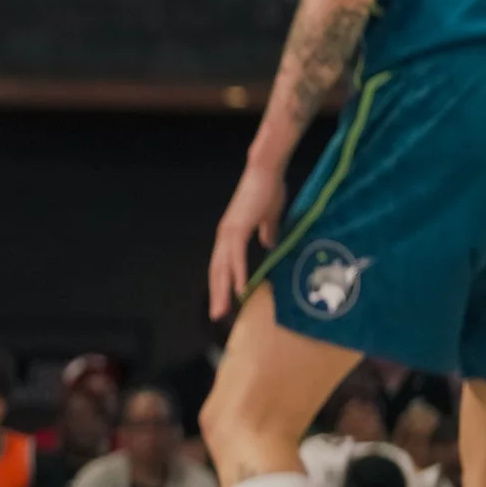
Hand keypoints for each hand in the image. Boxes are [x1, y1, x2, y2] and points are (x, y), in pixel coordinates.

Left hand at [209, 164, 287, 319]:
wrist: (265, 172)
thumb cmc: (268, 191)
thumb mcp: (268, 218)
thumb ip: (267, 232)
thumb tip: (269, 245)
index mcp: (230, 235)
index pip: (222, 264)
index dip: (222, 283)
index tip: (224, 301)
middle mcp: (225, 236)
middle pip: (217, 271)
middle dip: (216, 294)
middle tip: (217, 315)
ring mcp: (229, 232)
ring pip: (222, 268)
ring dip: (221, 291)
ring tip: (222, 310)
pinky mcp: (238, 229)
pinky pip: (236, 257)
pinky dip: (236, 274)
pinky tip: (238, 290)